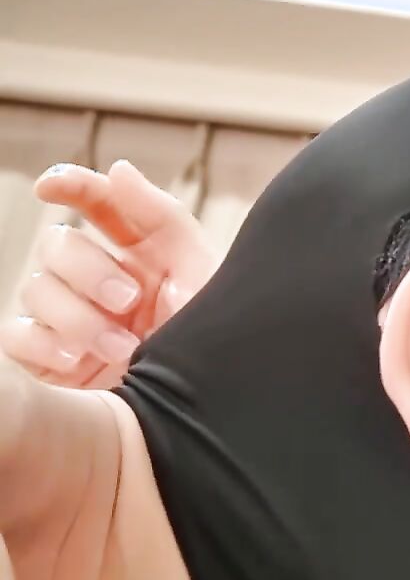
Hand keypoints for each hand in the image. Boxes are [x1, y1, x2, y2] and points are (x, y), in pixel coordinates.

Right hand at [0, 161, 216, 387]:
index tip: (50, 186)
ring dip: (78, 317)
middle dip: (88, 270)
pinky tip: (75, 360)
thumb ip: (162, 218)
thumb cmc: (218, 341)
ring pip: (37, 289)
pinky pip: (18, 335)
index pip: (98, 204)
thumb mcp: (204, 275)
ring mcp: (73, 318)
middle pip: (58, 245)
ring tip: (124, 350)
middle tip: (129, 302)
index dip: (70, 185)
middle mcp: (102, 280)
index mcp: (144, 253)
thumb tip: (117, 169)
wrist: (214, 410)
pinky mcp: (52, 359)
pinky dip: (42, 343)